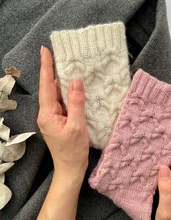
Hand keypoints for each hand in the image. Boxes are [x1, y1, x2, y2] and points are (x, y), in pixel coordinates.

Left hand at [37, 45, 88, 180]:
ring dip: (61, 82)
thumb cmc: (73, 150)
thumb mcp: (77, 125)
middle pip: (49, 88)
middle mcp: (46, 114)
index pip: (46, 85)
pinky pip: (61, 103)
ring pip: (56, 95)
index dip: (46, 67)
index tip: (45, 51)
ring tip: (68, 67)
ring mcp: (52, 117)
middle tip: (60, 54)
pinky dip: (67, 94)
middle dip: (53, 71)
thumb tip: (76, 81)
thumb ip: (76, 102)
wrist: (70, 168)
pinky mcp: (58, 121)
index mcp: (47, 114)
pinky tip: (74, 88)